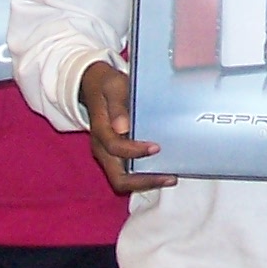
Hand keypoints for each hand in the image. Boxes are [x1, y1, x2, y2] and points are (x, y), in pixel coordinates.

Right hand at [78, 61, 173, 193]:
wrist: (95, 86)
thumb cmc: (107, 85)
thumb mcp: (113, 87)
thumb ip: (118, 105)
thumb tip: (122, 127)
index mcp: (100, 131)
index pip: (115, 148)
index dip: (135, 151)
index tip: (157, 147)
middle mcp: (102, 148)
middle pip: (118, 178)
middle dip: (143, 182)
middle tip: (169, 178)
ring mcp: (108, 154)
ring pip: (123, 180)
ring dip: (146, 182)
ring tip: (171, 177)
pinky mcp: (116, 155)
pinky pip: (129, 173)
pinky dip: (145, 175)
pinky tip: (164, 169)